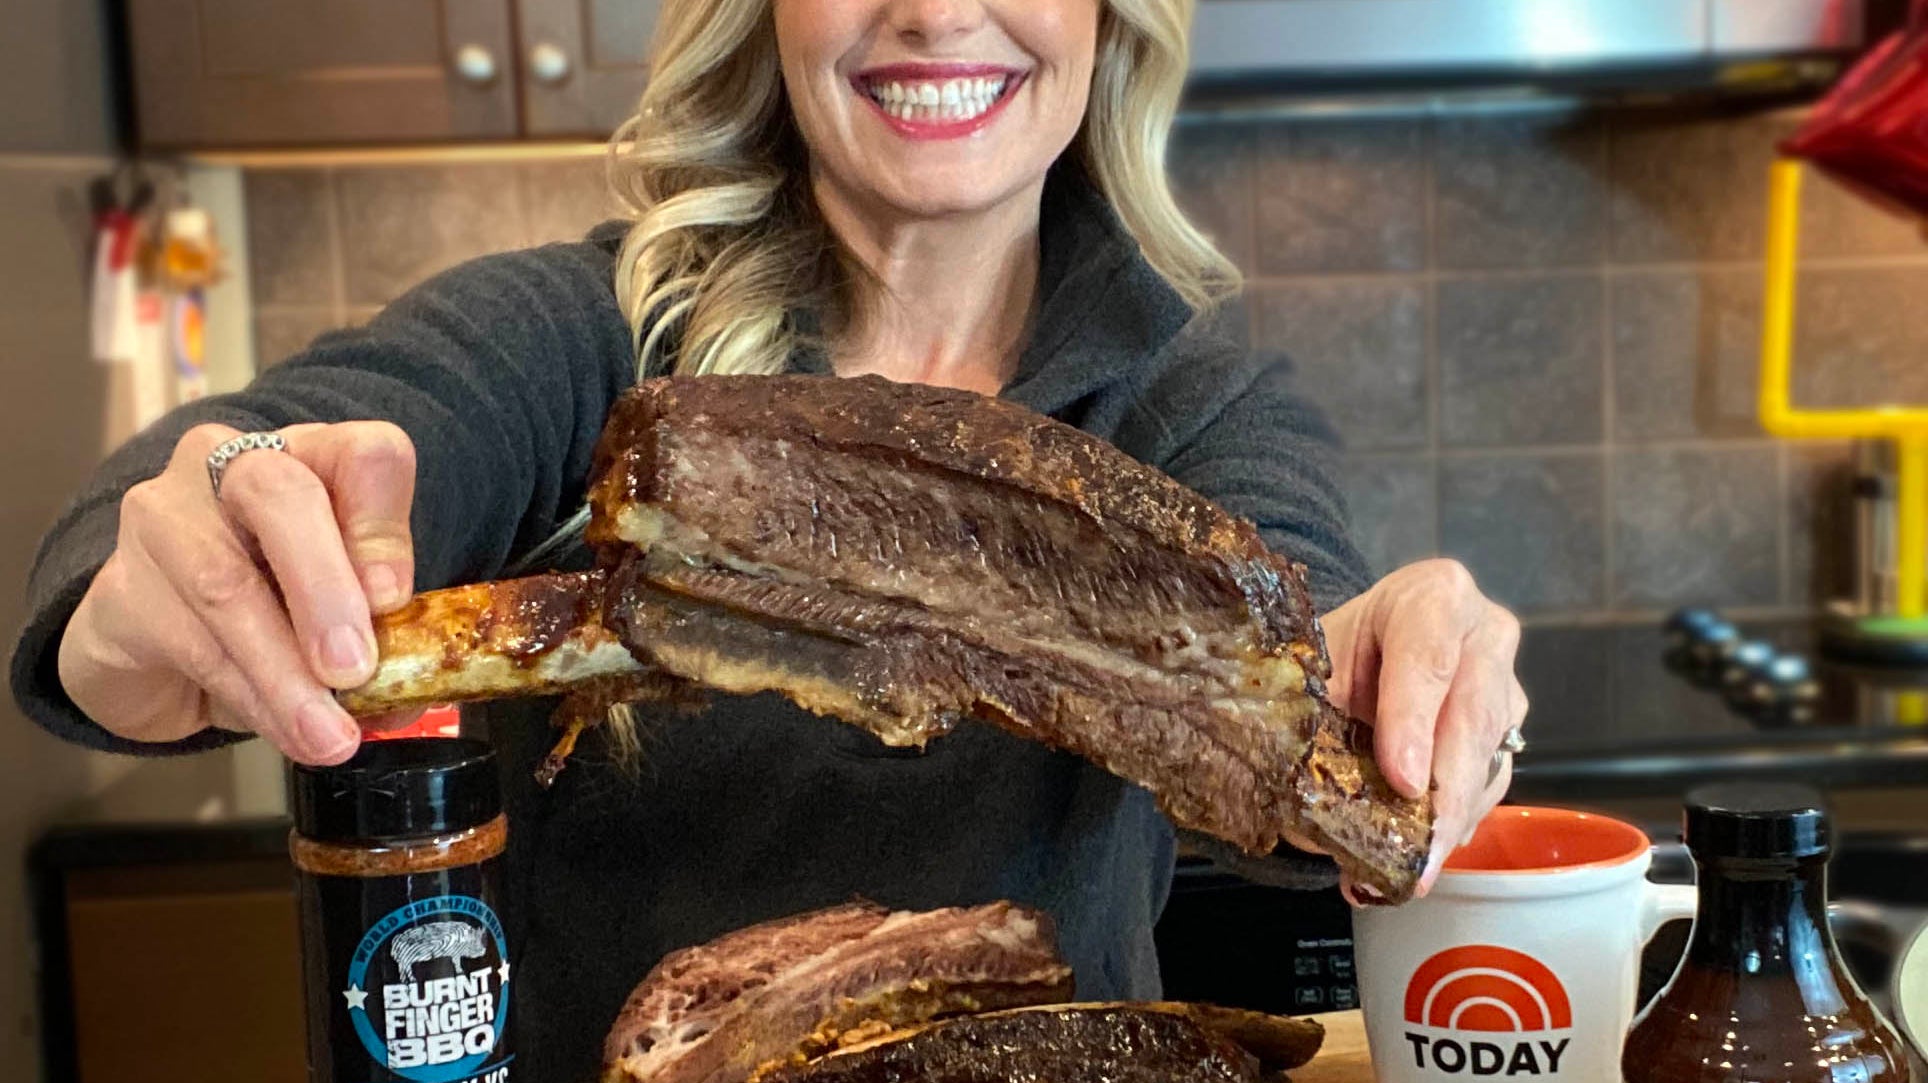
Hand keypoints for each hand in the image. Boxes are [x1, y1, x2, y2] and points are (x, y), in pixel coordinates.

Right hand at [57, 422, 419, 763]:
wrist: (160, 652)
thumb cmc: (271, 612)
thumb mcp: (339, 611)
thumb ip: (375, 628)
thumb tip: (407, 679)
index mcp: (312, 459)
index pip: (363, 454)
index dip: (383, 524)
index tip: (395, 599)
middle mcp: (232, 467)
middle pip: (280, 491)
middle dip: (323, 587)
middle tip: (354, 669)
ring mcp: (165, 516)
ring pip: (226, 584)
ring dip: (286, 673)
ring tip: (328, 735)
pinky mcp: (117, 584)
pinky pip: (189, 642)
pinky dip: (249, 697)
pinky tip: (285, 730)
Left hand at [1320, 559, 1525, 896]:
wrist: (1371, 643)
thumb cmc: (1340, 649)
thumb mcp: (1318, 666)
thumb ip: (1314, 721)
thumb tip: (1314, 823)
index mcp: (1435, 596)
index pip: (1429, 656)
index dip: (1414, 720)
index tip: (1403, 781)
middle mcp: (1486, 633)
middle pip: (1472, 715)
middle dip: (1444, 793)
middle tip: (1419, 855)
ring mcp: (1507, 683)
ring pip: (1489, 756)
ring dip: (1452, 818)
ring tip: (1416, 869)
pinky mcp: (1511, 729)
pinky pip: (1493, 780)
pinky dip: (1458, 820)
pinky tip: (1428, 852)